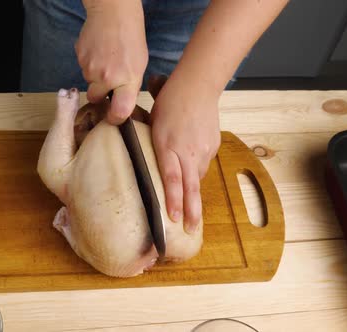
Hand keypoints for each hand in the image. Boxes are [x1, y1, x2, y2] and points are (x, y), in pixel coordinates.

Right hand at [76, 0, 147, 123]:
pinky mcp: (80, 58)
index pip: (119, 112)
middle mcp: (107, 78)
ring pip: (89, 82)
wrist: (113, 12)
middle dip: (99, 93)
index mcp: (128, 80)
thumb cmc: (131, 38)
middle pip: (96, 98)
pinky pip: (83, 68)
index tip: (114, 118)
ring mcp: (91, 68)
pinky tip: (98, 51)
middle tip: (108, 80)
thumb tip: (119, 103)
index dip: (115, 119)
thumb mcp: (139, 66)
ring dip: (95, 75)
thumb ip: (129, 87)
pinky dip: (89, 63)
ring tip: (106, 58)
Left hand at [150, 77, 220, 233]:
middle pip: (191, 186)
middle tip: (191, 230)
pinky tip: (192, 175)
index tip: (173, 218)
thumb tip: (133, 147)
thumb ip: (146, 140)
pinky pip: (203, 164)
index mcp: (168, 145)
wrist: (198, 85)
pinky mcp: (212, 145)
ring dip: (192, 193)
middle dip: (192, 211)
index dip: (173, 200)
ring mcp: (203, 149)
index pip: (171, 178)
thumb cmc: (169, 100)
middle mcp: (187, 151)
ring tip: (190, 213)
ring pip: (197, 177)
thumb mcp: (152, 121)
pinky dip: (196, 172)